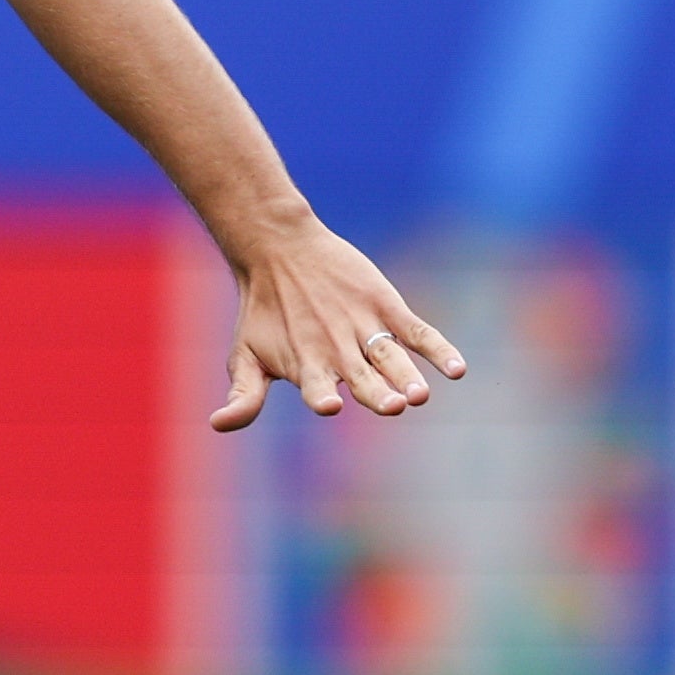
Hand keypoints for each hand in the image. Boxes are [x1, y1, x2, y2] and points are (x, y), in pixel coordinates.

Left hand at [209, 215, 465, 430]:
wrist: (277, 248)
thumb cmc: (262, 312)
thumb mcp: (245, 354)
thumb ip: (243, 395)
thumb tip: (216, 426)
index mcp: (305, 363)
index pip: (314, 385)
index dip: (320, 394)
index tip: (328, 404)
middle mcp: (336, 347)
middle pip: (362, 377)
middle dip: (376, 392)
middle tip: (393, 405)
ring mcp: (363, 325)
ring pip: (391, 357)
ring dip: (407, 376)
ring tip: (419, 395)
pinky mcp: (385, 305)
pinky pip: (417, 331)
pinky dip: (437, 349)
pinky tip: (457, 369)